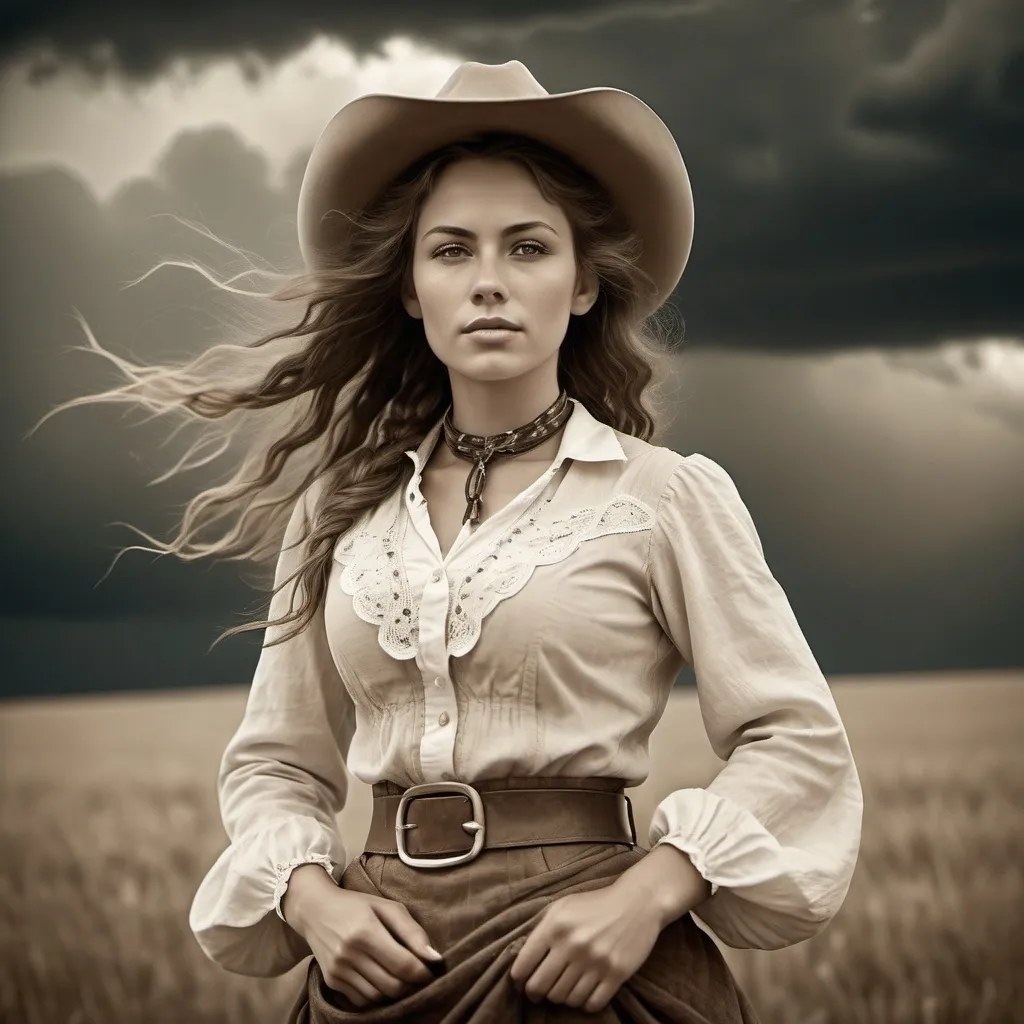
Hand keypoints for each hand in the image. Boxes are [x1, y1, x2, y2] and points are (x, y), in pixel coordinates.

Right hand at [282, 864, 442, 1006]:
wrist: (315, 910)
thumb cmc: (357, 905)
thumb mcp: (387, 907)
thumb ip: (412, 932)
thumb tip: (435, 958)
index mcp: (366, 931)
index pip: (403, 965)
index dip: (423, 973)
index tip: (432, 971)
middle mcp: (349, 953)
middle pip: (392, 985)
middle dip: (412, 985)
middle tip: (419, 976)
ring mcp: (338, 970)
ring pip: (378, 997)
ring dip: (395, 992)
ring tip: (402, 978)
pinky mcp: (331, 981)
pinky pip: (361, 1000)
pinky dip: (376, 996)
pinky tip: (381, 980)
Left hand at [508, 882, 663, 1012]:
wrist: (637, 902)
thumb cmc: (595, 904)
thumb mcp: (563, 907)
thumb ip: (542, 930)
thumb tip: (522, 960)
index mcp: (556, 926)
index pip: (524, 965)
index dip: (519, 979)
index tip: (522, 983)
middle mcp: (573, 945)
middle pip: (541, 987)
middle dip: (536, 993)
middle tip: (539, 993)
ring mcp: (595, 962)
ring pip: (565, 998)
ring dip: (562, 997)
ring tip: (564, 988)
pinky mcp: (616, 974)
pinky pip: (591, 1004)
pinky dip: (584, 1003)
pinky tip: (584, 992)